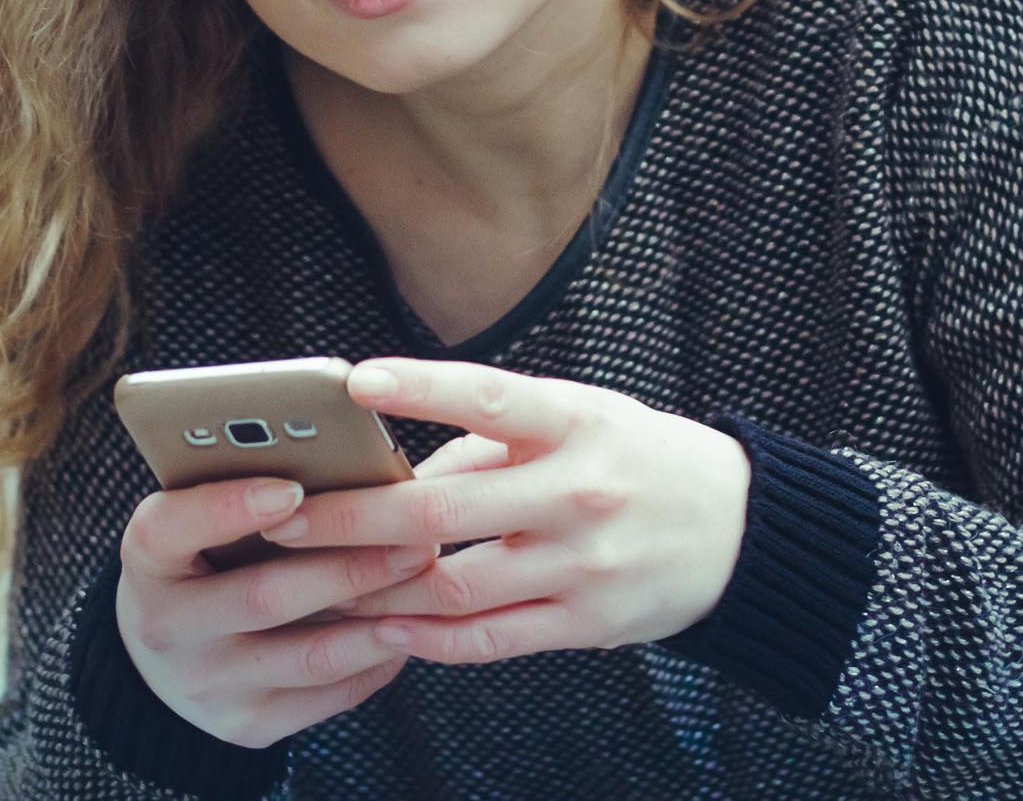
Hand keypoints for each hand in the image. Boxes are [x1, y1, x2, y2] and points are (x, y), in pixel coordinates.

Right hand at [113, 474, 441, 748]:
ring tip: (426, 580)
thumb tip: (340, 459)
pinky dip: (375, 660)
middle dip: (348, 565)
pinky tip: (408, 626)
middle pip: (263, 596)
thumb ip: (243, 489)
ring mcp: (208, 686)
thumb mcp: (196, 519)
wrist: (165, 662)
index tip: (291, 487)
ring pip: (308, 655)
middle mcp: (167, 629)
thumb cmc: (200, 561)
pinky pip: (327, 697)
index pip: (169, 529)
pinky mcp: (248, 725)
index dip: (228, 508)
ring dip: (376, 618)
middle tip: (414, 536)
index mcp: (146, 559)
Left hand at [256, 358, 751, 664]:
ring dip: (374, 589)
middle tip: (282, 516)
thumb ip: (493, 437)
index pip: (488, 399)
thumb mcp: (580, 416)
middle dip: (351, 518)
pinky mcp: (589, 626)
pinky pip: (491, 640)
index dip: (421, 387)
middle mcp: (579, 492)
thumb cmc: (636, 456)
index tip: (354, 383)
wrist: (739, 529)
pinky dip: (428, 639)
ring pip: (454, 587)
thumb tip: (398, 467)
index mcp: (576, 423)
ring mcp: (584, 565)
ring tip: (313, 581)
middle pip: (444, 510)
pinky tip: (383, 627)